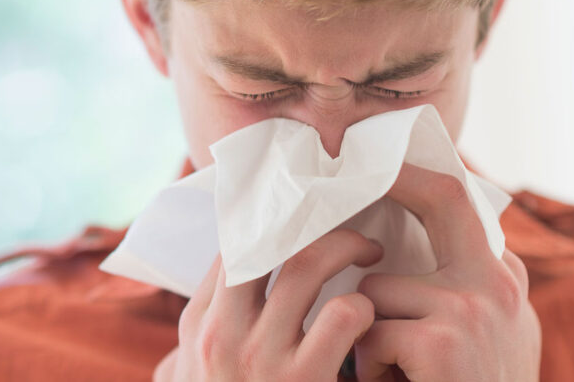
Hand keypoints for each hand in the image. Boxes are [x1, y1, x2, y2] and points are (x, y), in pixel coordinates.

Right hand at [154, 228, 384, 380]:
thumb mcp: (207, 366)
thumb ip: (222, 317)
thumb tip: (246, 260)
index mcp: (199, 325)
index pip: (233, 245)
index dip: (272, 218)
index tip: (307, 208)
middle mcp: (222, 334)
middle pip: (268, 243)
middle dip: (315, 223)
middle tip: (349, 222)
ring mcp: (261, 358)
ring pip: (308, 266)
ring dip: (349, 249)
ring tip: (374, 254)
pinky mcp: (303, 381)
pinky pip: (343, 315)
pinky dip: (364, 306)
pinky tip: (371, 317)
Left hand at [354, 164, 540, 381]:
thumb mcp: (485, 339)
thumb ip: (458, 290)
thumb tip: (401, 250)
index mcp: (505, 280)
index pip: (463, 201)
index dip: (419, 173)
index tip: (384, 158)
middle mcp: (499, 284)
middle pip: (443, 199)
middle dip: (397, 178)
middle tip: (351, 172)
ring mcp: (473, 308)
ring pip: (377, 291)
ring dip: (369, 335)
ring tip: (392, 376)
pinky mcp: (443, 342)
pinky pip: (371, 332)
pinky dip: (370, 367)